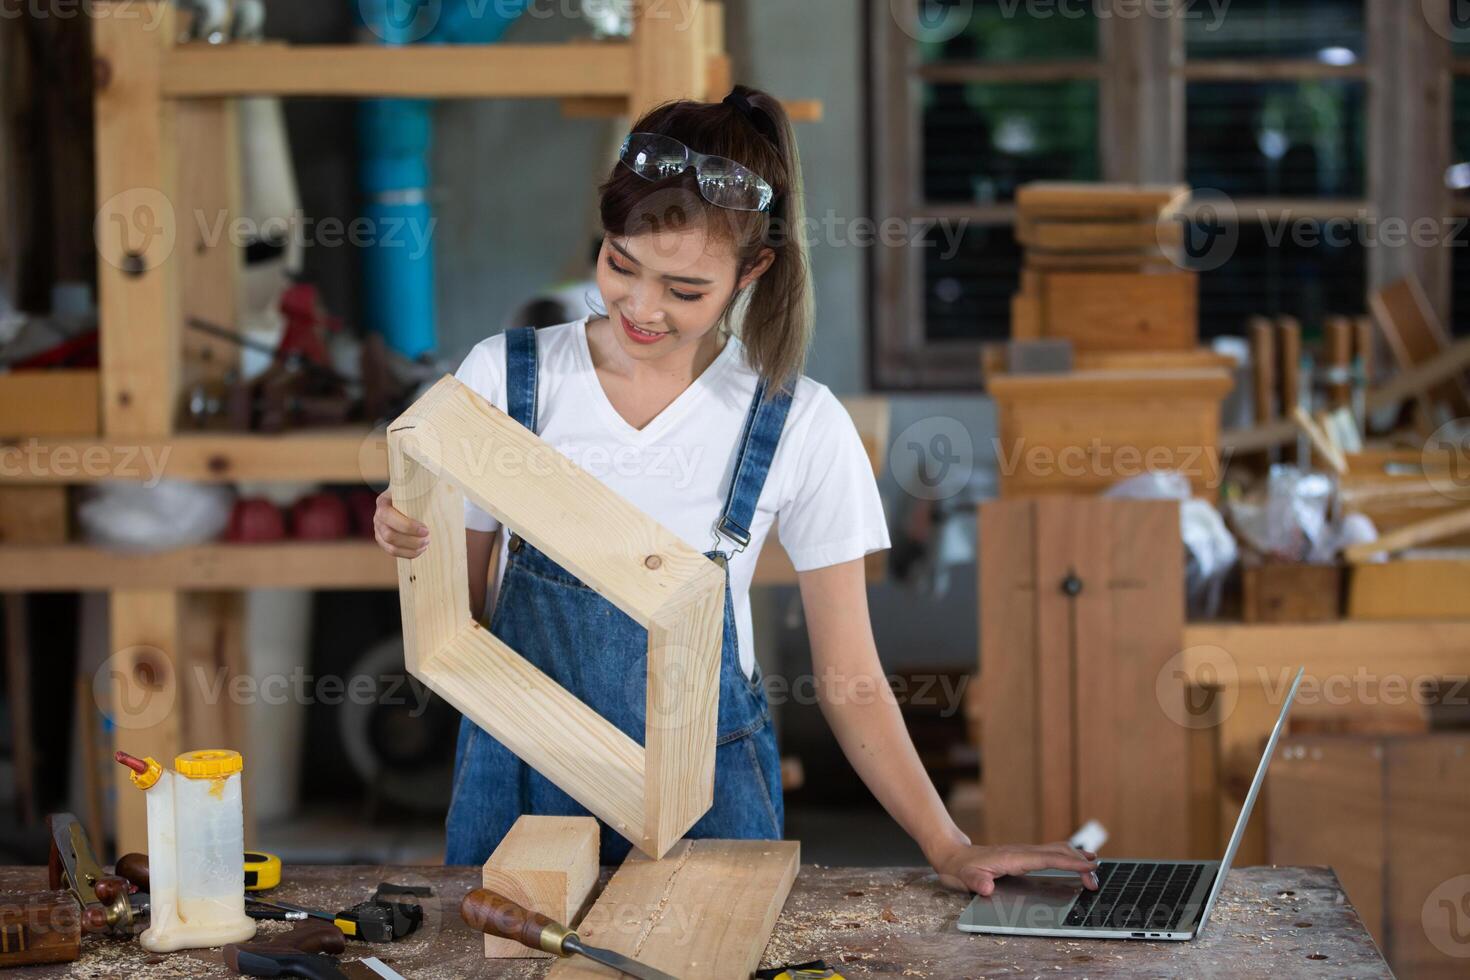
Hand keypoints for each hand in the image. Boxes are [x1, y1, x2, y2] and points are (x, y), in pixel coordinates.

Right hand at [372, 489, 428, 558]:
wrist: (405, 496)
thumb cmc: (413, 492)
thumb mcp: (415, 487)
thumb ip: (424, 488)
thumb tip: (445, 489)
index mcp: (383, 501)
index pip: (389, 517)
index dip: (407, 526)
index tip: (426, 529)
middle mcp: (378, 516)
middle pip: (389, 535)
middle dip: (411, 541)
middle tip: (428, 538)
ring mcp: (378, 530)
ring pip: (391, 546)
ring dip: (410, 549)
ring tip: (426, 545)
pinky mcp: (382, 540)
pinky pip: (392, 552)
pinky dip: (407, 554)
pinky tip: (419, 550)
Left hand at [929, 840, 1098, 896]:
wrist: (952, 856)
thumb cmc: (959, 868)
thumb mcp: (963, 877)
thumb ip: (976, 882)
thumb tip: (988, 888)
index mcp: (1013, 858)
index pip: (1046, 859)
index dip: (1067, 862)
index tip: (1087, 865)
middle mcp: (1021, 852)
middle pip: (1055, 852)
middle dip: (1077, 860)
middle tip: (1096, 873)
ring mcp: (1022, 853)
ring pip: (1054, 851)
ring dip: (1074, 856)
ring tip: (1094, 864)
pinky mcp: (1022, 856)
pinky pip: (1048, 854)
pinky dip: (1064, 856)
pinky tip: (1073, 859)